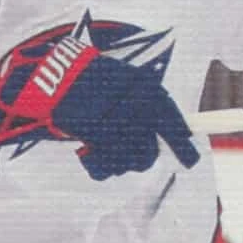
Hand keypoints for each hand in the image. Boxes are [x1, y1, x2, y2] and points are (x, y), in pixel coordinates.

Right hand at [0, 36, 199, 179]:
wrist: (51, 76)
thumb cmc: (88, 80)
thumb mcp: (121, 83)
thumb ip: (144, 107)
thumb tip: (172, 135)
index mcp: (143, 88)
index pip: (169, 119)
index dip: (181, 142)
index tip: (191, 160)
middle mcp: (133, 104)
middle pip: (148, 151)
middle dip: (139, 158)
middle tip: (127, 158)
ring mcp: (113, 121)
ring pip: (128, 161)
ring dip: (116, 162)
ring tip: (100, 152)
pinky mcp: (93, 134)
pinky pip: (105, 166)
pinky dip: (99, 166)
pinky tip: (89, 155)